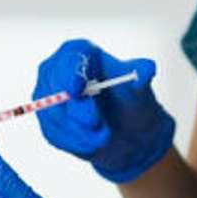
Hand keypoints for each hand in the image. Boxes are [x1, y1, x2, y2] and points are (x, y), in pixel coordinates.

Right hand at [34, 39, 175, 183]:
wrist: (129, 132)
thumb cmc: (131, 102)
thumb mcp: (140, 88)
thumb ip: (141, 76)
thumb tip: (148, 69)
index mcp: (80, 53)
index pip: (68, 58)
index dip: (69, 73)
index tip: (77, 89)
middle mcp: (57, 71)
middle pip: (54, 86)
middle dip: (74, 108)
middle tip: (95, 123)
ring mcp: (48, 97)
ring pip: (53, 113)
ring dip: (78, 130)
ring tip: (104, 137)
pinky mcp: (49, 121)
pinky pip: (54, 133)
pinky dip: (74, 142)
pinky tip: (92, 144)